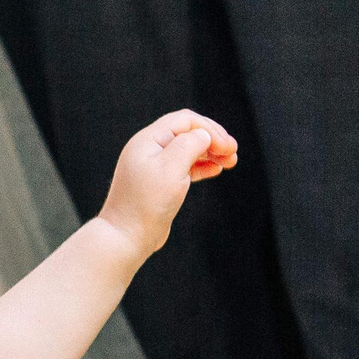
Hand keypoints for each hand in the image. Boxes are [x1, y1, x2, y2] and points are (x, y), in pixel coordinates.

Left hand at [96, 110, 238, 260]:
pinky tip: (215, 170)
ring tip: (230, 162)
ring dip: (210, 153)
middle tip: (233, 152)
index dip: (210, 129)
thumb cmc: (145, 204)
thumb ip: (189, 145)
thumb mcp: (171, 168)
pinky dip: (201, 166)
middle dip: (212, 140)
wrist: (125, 238)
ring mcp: (152, 167)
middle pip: (187, 133)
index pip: (185, 121)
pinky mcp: (158, 184)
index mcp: (148, 140)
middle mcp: (148, 150)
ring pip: (187, 151)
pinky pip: (183, 167)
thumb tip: (203, 134)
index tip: (228, 146)